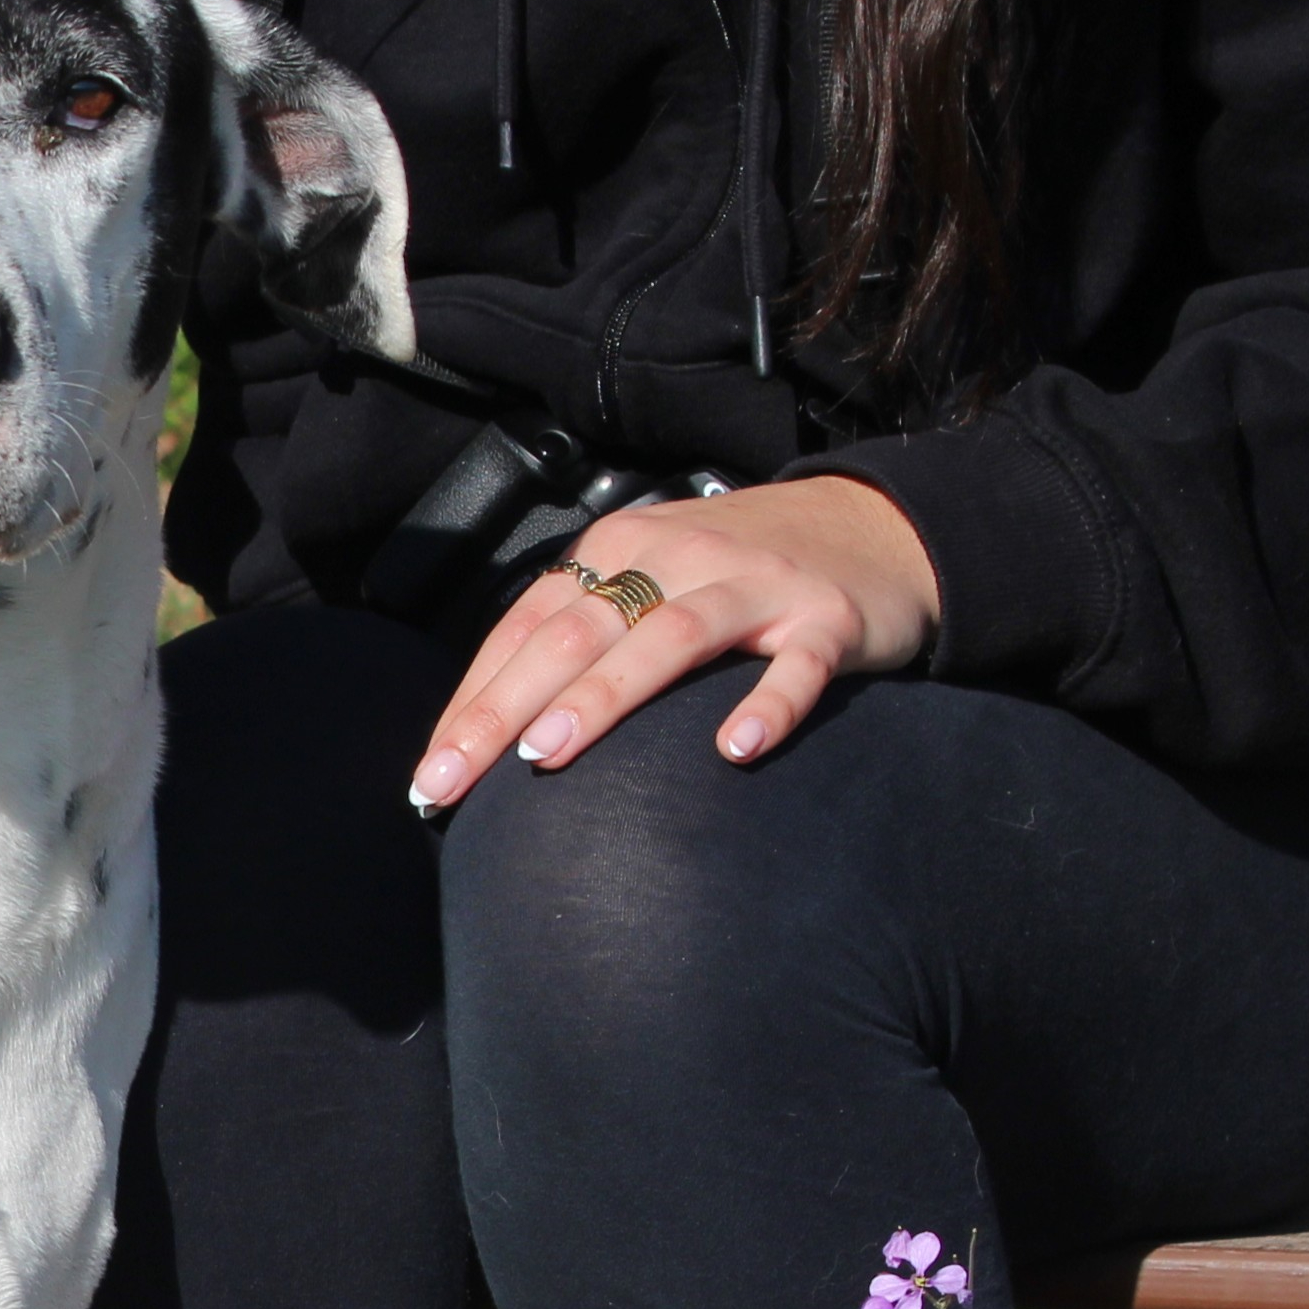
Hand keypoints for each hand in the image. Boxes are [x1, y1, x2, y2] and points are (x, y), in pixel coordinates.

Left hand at [406, 476, 941, 812]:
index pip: (526, 627)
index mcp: (619, 548)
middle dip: (502, 712)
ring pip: (669, 637)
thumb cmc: (735, 576)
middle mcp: (678, 557)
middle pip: (575, 633)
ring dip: (604, 696)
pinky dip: (766, 705)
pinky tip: (734, 751)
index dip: (472, 700)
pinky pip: (795, 666)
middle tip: (450, 781)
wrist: (878, 528)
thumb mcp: (650, 582)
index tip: (429, 775)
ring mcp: (755, 584)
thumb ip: (581, 634)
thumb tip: (487, 729)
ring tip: (547, 755)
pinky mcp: (828, 618)